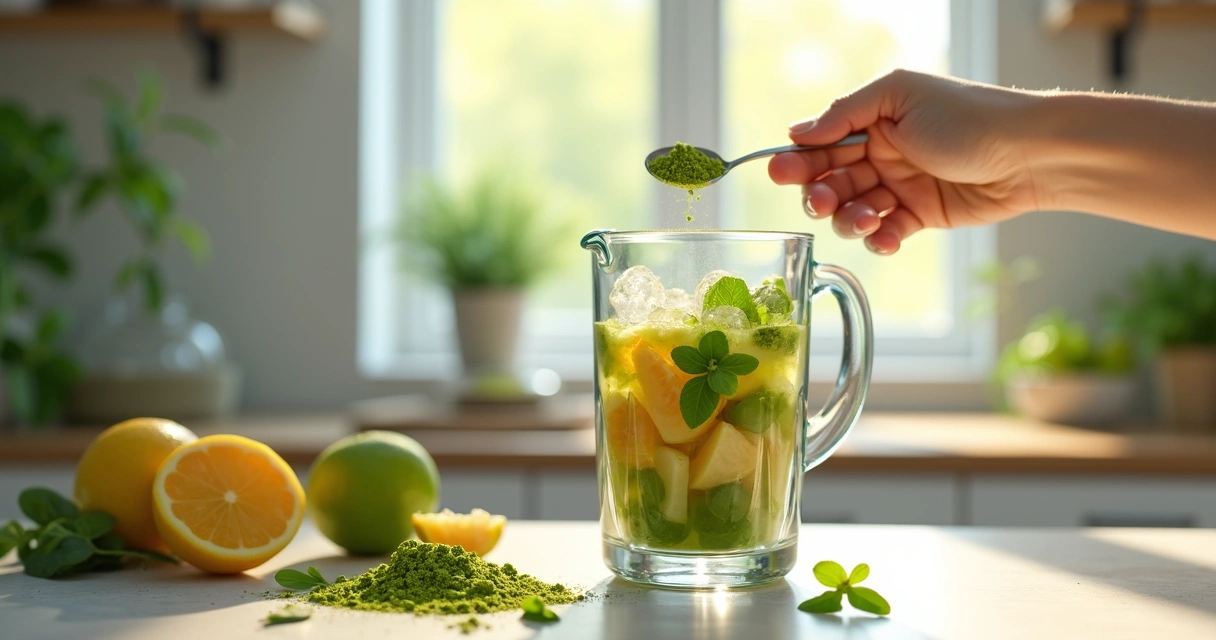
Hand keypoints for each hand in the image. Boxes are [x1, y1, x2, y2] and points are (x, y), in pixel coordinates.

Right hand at [768, 70, 1043, 254]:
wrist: (1028, 153)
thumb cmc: (969, 115)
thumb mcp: (900, 96)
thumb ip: (847, 113)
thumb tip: (798, 132)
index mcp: (874, 119)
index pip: (822, 143)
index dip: (798, 159)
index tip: (780, 173)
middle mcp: (882, 153)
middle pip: (831, 181)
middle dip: (820, 194)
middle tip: (822, 203)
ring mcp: (899, 186)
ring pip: (853, 211)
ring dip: (850, 219)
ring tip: (866, 219)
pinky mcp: (919, 216)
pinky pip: (884, 232)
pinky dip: (879, 239)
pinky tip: (885, 236)